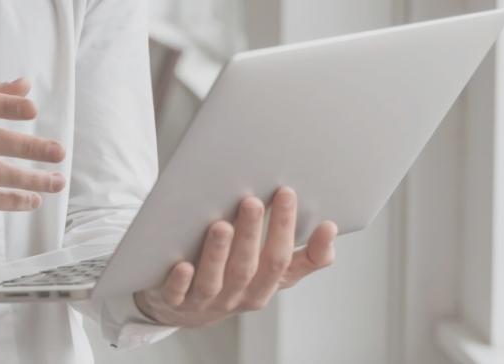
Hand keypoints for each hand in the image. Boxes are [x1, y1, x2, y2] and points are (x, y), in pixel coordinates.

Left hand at [132, 188, 336, 327]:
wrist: (185, 309)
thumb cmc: (236, 278)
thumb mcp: (271, 272)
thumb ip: (303, 256)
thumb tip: (331, 228)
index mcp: (263, 286)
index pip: (280, 260)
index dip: (286, 231)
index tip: (289, 195)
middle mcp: (236, 296)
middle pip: (248, 267)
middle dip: (252, 234)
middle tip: (253, 200)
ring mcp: (204, 300)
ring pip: (214, 280)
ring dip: (218, 253)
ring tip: (221, 225)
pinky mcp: (173, 302)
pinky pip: (178, 294)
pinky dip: (180, 281)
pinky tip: (182, 264)